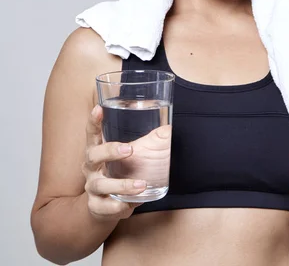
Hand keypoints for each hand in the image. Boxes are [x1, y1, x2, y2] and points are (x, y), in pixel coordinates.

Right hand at [82, 105, 146, 221]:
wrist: (102, 208)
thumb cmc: (118, 174)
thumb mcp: (130, 159)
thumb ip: (147, 144)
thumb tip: (169, 129)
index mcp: (98, 151)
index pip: (92, 134)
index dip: (93, 121)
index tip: (99, 108)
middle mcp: (91, 168)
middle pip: (92, 155)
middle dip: (109, 151)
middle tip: (130, 150)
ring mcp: (91, 188)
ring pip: (100, 184)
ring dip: (121, 184)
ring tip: (141, 184)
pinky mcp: (95, 206)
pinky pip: (104, 207)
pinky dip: (117, 207)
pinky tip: (130, 205)